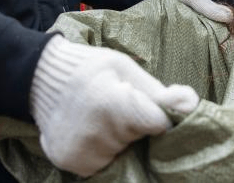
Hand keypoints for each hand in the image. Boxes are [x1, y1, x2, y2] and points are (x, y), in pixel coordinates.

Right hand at [30, 36, 198, 175]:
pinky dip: (101, 151)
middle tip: (116, 107)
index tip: (148, 107)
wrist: (41, 78)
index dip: (157, 116)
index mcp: (112, 103)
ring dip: (119, 140)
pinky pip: (100, 164)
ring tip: (100, 118)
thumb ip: (158, 92)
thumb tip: (192, 105)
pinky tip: (90, 132)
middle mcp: (94, 132)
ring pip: (121, 154)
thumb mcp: (125, 69)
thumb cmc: (91, 68)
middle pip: (138, 139)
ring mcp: (79, 151)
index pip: (157, 124)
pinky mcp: (68, 163)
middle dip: (135, 127)